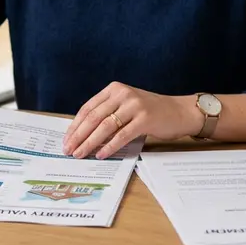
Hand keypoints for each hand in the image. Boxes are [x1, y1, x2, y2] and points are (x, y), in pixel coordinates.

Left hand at [62, 82, 200, 159]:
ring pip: (105, 127)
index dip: (75, 125)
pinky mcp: (145, 119)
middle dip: (78, 136)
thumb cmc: (151, 111)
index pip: (88, 108)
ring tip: (81, 154)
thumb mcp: (126, 106)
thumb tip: (82, 135)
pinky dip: (110, 146)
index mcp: (114, 89)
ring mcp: (134, 105)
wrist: (180, 112)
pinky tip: (101, 155)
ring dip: (90, 143)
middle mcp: (122, 94)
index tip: (66, 140)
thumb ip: (108, 114)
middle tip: (68, 150)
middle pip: (93, 117)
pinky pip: (122, 135)